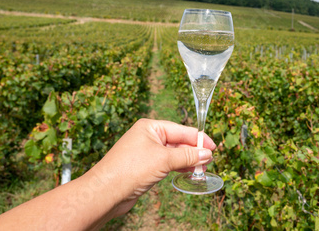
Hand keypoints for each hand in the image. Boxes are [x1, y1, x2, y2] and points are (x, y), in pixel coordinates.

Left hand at [88, 119, 215, 216]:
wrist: (105, 192)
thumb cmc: (130, 170)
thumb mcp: (164, 160)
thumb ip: (187, 155)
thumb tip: (206, 153)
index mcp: (150, 127)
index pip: (181, 129)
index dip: (199, 139)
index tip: (214, 148)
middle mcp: (148, 137)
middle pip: (178, 141)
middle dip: (194, 151)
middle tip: (208, 162)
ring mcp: (146, 152)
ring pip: (173, 153)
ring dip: (187, 161)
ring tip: (201, 170)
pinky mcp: (145, 166)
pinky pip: (167, 163)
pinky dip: (178, 167)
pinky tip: (187, 173)